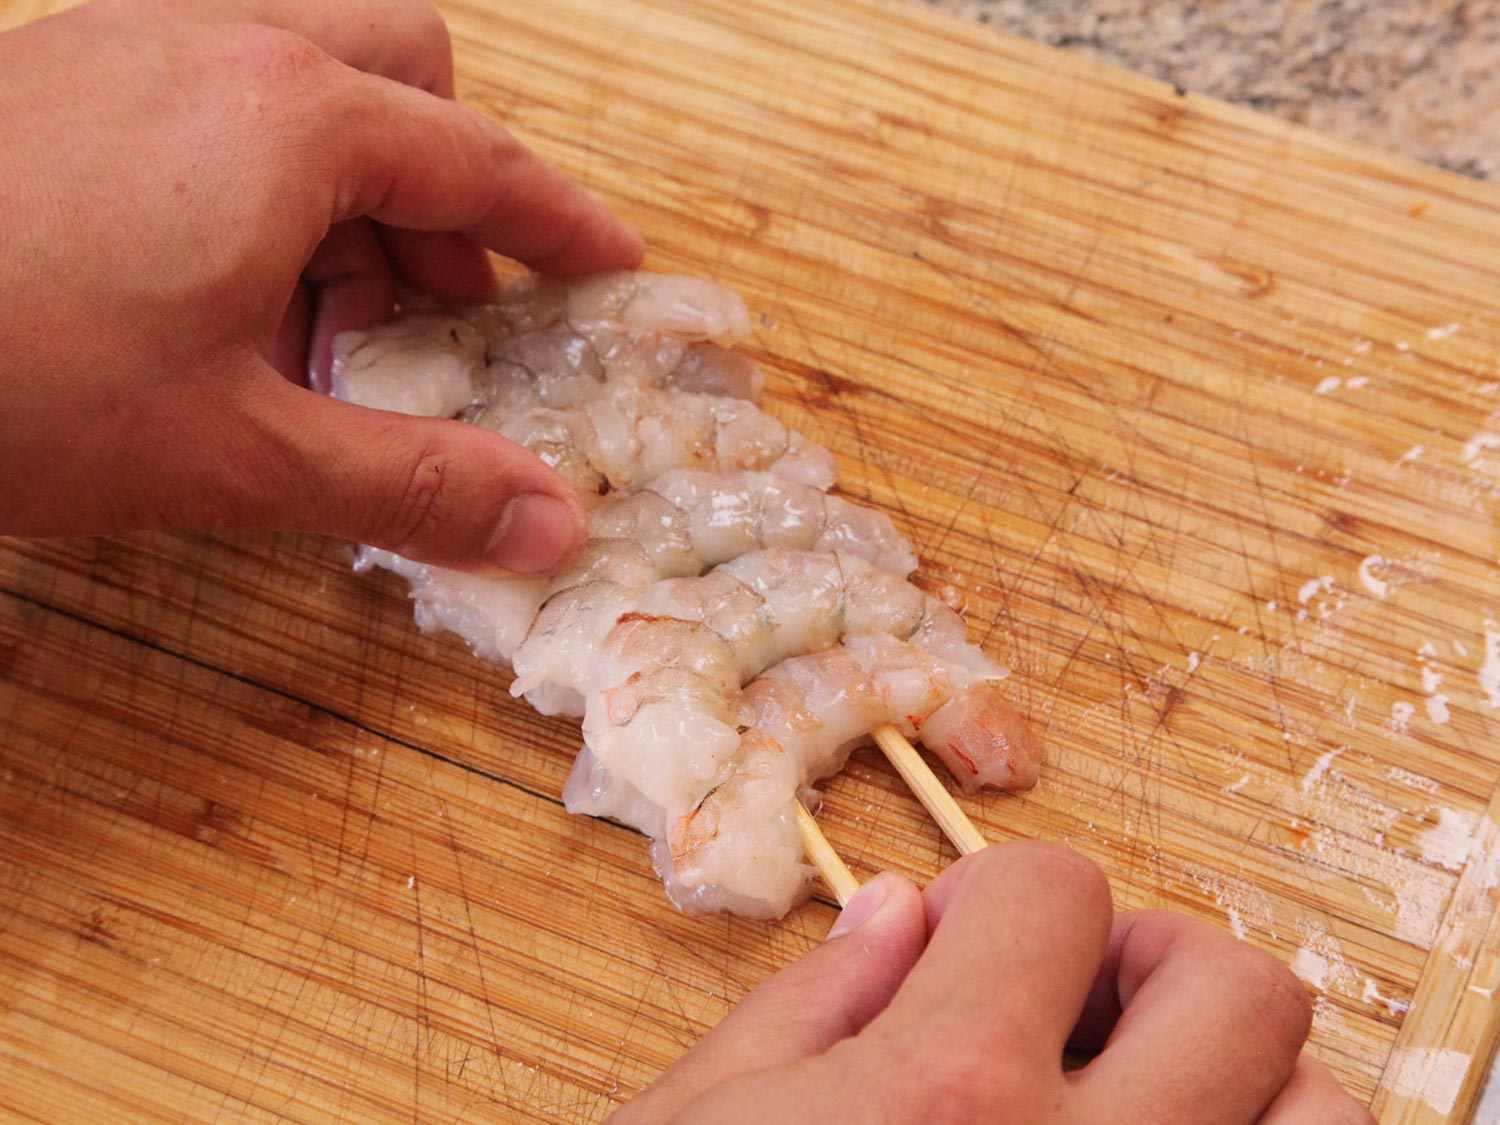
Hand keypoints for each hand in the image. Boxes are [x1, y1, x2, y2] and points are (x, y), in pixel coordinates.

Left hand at [0, 0, 642, 570]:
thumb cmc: (13, 377)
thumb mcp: (240, 453)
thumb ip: (414, 485)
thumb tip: (551, 528)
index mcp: (292, 121)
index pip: (481, 161)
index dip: (560, 221)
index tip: (610, 265)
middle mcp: (220, 44)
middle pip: (404, 72)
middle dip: (449, 185)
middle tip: (436, 309)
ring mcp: (129, 43)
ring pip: (306, 69)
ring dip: (353, 184)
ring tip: (315, 318)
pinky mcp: (61, 70)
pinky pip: (215, 86)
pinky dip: (262, 170)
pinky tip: (212, 281)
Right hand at [618, 843, 1371, 1123]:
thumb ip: (810, 1004)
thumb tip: (898, 915)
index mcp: (947, 1096)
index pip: (1058, 891)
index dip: (995, 898)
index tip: (955, 948)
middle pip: (1239, 989)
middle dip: (1151, 964)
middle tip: (1068, 1007)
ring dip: (1239, 1090)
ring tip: (1132, 1110)